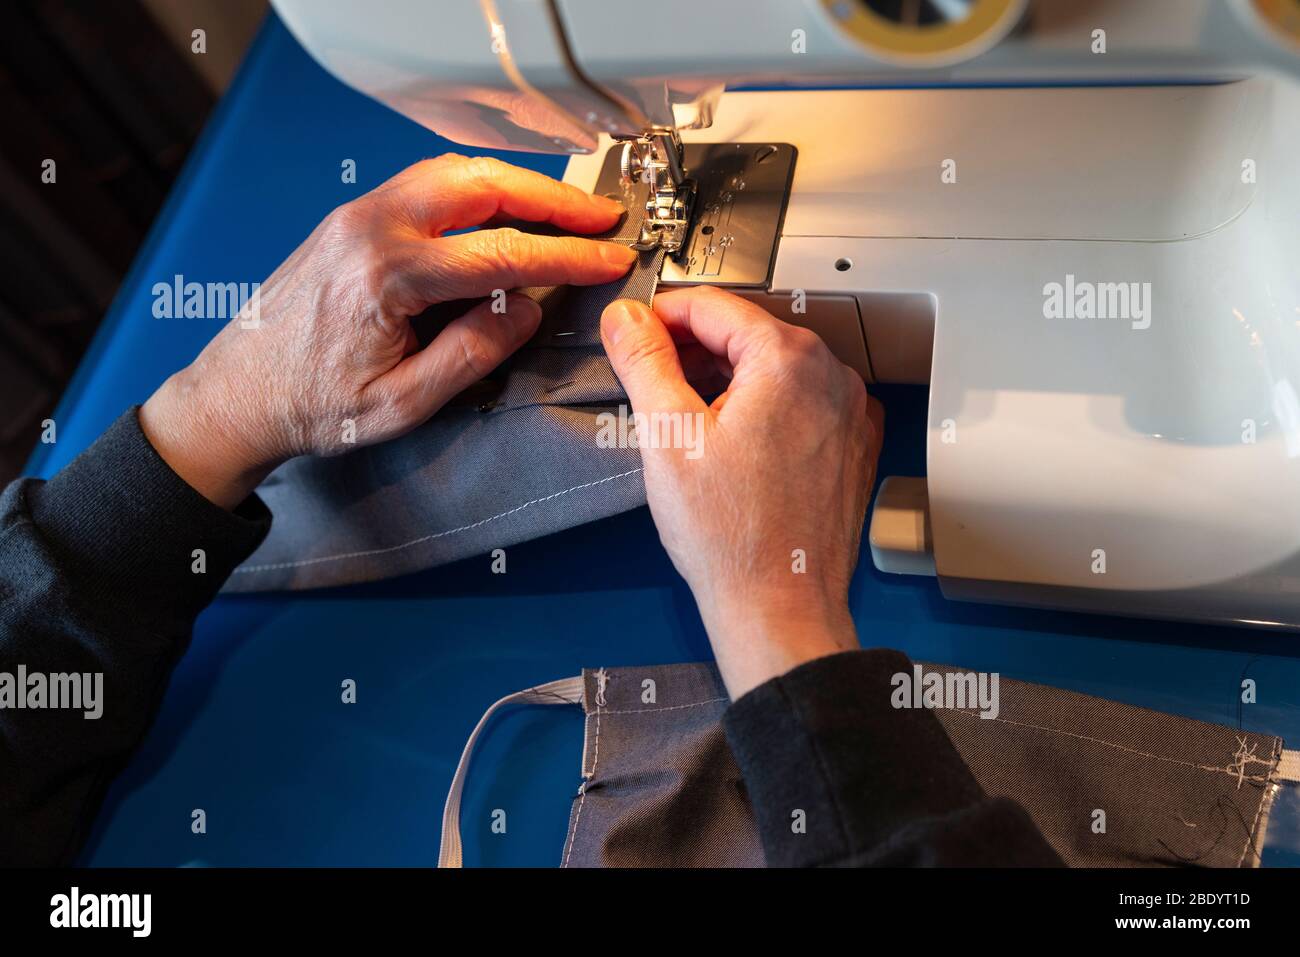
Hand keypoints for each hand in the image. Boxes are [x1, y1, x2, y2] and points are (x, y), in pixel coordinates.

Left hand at [141, 155, 634, 508]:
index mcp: (386, 275)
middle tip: (600, 215)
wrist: (236, 396)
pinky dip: (477, 188)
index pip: (502, 253)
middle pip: (481, 184)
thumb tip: (529, 310)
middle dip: (551, 197)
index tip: (608, 258)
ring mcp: (356, 215)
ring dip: (516, 184)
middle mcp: (369, 229)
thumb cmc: (310, 405)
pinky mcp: (351, 220)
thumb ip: (473, 354)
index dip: (567, 255)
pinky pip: (426, 185)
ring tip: (565, 209)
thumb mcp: (404, 403)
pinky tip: (505, 208)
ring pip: (453, 173)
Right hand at [600, 286, 884, 698]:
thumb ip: (643, 361)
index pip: (713, 305)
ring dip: (727, 378)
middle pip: (747, 333)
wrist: (778, 606)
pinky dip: (763, 409)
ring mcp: (848, 413)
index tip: (633, 332)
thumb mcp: (668, 434)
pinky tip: (730, 444)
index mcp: (790, 360)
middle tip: (650, 378)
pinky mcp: (850, 447)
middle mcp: (832, 377)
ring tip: (686, 417)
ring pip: (774, 369)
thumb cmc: (732, 537)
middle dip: (693, 348)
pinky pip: (800, 404)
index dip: (662, 315)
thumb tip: (626, 318)